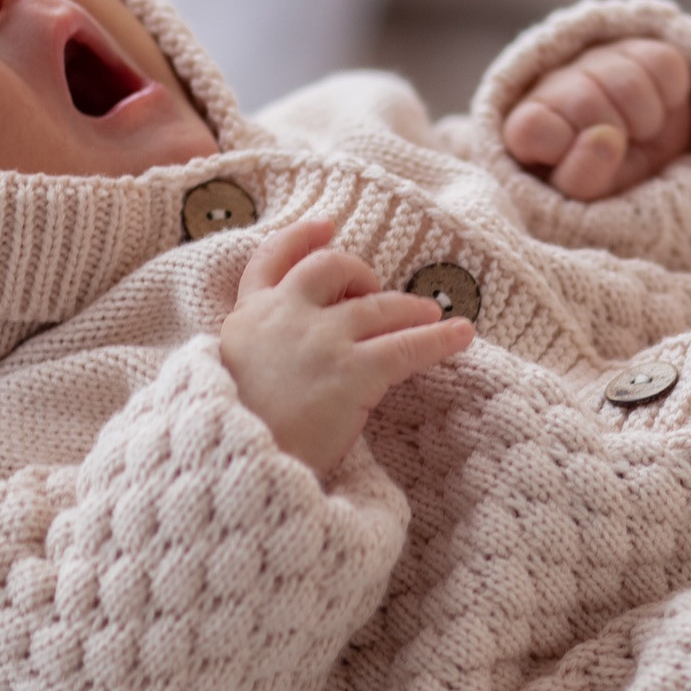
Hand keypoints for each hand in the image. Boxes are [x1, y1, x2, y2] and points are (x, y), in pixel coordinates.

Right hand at [220, 218, 474, 475]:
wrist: (236, 464)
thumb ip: (258, 347)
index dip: (299, 237)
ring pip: (378, 305)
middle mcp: (283, 316)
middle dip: (359, 273)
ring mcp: (320, 340)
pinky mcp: (352, 371)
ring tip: (431, 315)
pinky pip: (407, 347)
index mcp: (247, 318)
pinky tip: (462, 335)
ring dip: (409, 308)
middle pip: (330, 267)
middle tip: (376, 290)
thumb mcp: (229, 374)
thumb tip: (299, 346)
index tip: (324, 226)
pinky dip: (439, 340)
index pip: (269, 259)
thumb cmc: (236, 432)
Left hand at [503, 37, 690, 199]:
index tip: (582, 166)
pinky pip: (662, 62)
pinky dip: (669, 96)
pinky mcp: (637, 48)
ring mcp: (593, 61)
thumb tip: (604, 137)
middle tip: (620, 152)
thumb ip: (582, 177)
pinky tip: (656, 109)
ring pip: (627, 80)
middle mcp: (552, 85)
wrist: (648, 160)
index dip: (566, 150)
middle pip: (585, 102)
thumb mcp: (588, 197)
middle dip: (614, 137)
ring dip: (645, 119)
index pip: (532, 128)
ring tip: (638, 133)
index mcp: (526, 128)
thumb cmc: (604, 181)